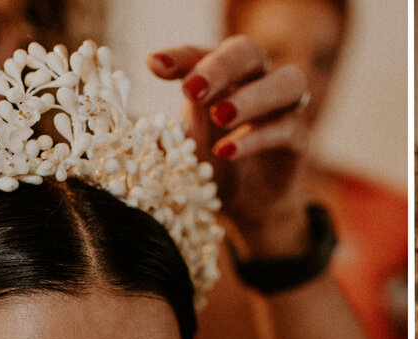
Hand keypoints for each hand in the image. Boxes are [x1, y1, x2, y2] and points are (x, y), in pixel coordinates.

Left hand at [147, 40, 311, 253]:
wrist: (247, 207)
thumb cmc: (212, 166)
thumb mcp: (179, 149)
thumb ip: (157, 135)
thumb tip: (118, 128)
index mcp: (222, 76)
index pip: (202, 53)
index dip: (180, 56)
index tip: (153, 66)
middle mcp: (256, 81)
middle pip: (249, 52)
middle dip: (220, 66)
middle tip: (192, 90)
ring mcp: (284, 108)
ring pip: (286, 82)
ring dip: (252, 95)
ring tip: (220, 116)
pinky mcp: (298, 139)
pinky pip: (287, 128)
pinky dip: (257, 137)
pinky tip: (228, 151)